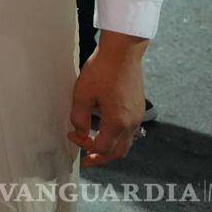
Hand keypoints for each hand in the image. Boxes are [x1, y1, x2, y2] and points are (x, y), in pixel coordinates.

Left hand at [68, 30, 147, 166]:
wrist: (123, 52)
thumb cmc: (102, 70)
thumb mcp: (82, 94)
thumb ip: (79, 117)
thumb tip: (80, 132)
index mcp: (117, 122)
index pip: (101, 147)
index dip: (84, 146)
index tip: (71, 135)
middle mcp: (131, 123)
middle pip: (118, 152)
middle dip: (101, 158)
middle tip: (87, 160)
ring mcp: (138, 116)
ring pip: (126, 143)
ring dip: (110, 148)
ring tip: (95, 146)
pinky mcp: (139, 108)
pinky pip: (130, 131)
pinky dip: (118, 137)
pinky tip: (106, 129)